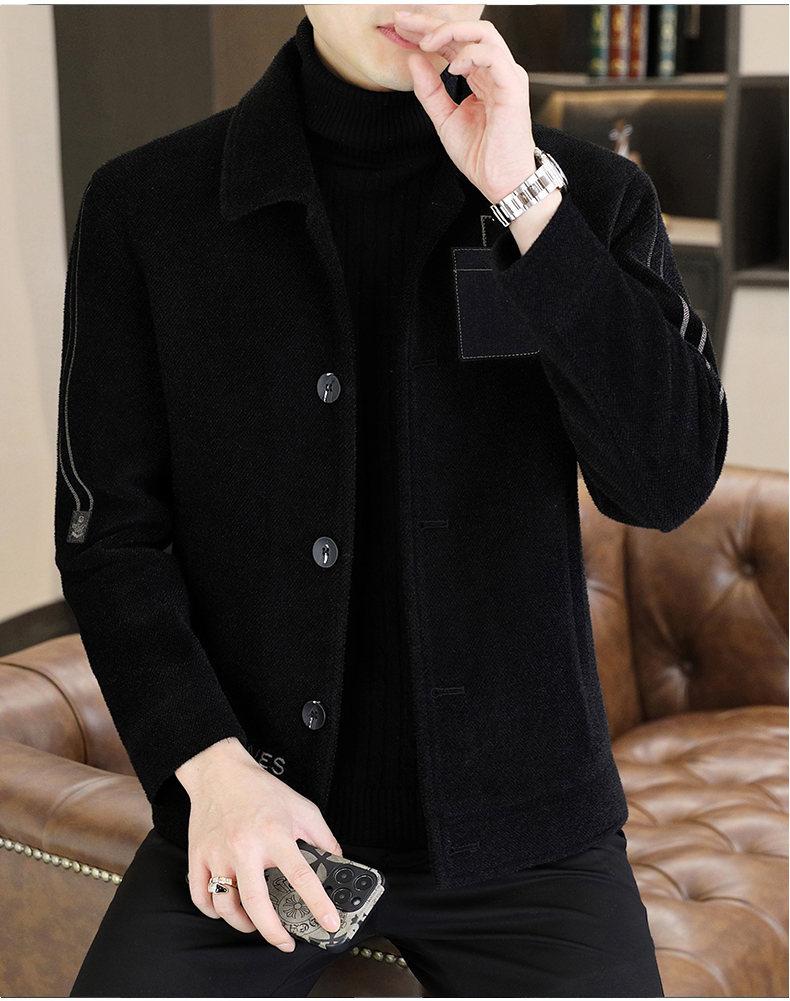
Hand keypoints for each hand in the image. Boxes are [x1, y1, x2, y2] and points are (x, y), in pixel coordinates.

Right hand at [176, 737, 342, 951]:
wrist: (220, 772)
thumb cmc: (261, 790)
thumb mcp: (302, 807)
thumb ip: (322, 837)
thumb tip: (336, 863)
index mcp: (274, 833)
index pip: (301, 876)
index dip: (318, 903)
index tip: (329, 923)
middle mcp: (245, 846)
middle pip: (256, 903)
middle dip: (273, 932)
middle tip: (286, 943)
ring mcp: (218, 853)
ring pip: (226, 905)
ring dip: (243, 924)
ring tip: (257, 925)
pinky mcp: (197, 856)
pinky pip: (201, 897)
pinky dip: (214, 911)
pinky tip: (227, 910)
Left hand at [393, 10, 536, 203]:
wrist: (499, 181)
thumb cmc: (480, 155)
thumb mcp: (444, 119)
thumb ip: (429, 91)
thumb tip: (413, 60)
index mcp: (481, 76)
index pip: (454, 43)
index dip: (427, 31)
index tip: (401, 27)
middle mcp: (495, 71)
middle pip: (467, 30)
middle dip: (433, 22)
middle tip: (405, 22)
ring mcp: (506, 76)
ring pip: (483, 34)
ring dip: (451, 32)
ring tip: (427, 43)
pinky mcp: (512, 88)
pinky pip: (492, 56)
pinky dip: (470, 55)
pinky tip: (452, 66)